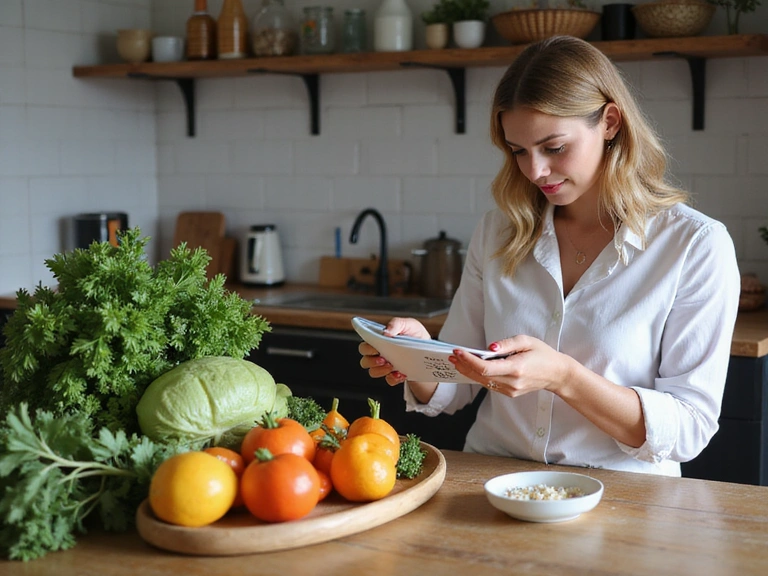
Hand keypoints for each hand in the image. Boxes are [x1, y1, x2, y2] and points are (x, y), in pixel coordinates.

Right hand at [358, 317, 430, 385]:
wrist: (430, 352)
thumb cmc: (417, 336)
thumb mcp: (410, 324)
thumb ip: (397, 323)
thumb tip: (386, 331)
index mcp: (380, 340)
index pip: (365, 345)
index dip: (367, 348)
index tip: (376, 348)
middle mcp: (380, 354)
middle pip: (365, 360)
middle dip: (371, 360)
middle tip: (383, 358)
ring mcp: (386, 366)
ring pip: (372, 372)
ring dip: (380, 370)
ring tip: (392, 366)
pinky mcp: (394, 376)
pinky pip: (388, 380)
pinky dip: (394, 378)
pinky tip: (401, 373)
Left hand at [449, 335, 573, 396]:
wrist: (557, 374)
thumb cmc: (542, 354)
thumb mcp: (527, 341)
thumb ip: (507, 343)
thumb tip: (490, 347)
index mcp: (516, 368)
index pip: (485, 368)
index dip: (469, 360)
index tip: (457, 351)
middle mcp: (512, 382)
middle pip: (480, 376)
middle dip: (464, 365)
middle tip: (451, 355)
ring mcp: (511, 390)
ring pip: (483, 382)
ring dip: (468, 371)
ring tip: (456, 360)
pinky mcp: (510, 393)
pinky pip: (490, 385)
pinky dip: (478, 376)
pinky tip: (470, 367)